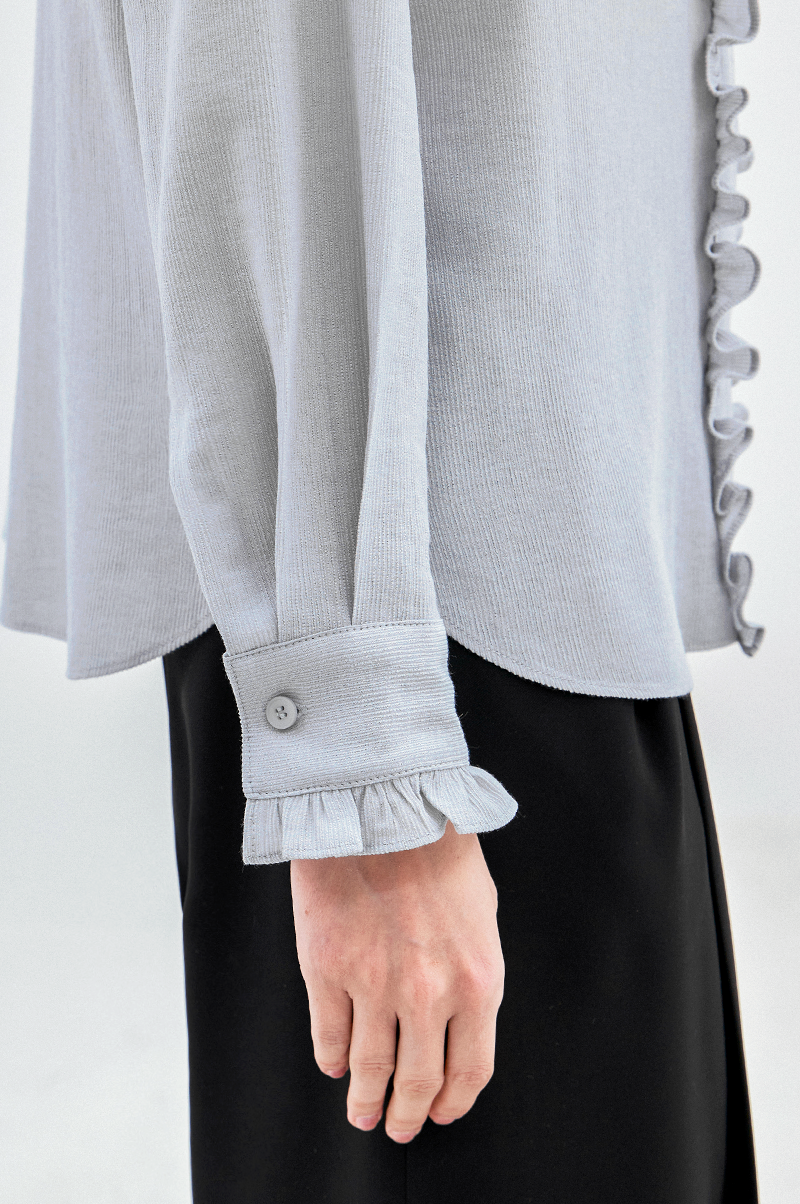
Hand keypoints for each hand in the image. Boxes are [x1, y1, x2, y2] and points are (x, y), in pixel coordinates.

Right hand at [290, 821, 503, 1142]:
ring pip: (369, 1069)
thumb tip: (461, 1011)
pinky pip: (327, 1036)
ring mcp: (374, 986)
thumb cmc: (438, 848)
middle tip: (399, 1127)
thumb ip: (472, 968)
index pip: (471, 1069)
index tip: (442, 1112)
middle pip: (418, 1082)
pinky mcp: (327, 970)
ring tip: (362, 1112)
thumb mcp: (481, 911)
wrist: (383, 805)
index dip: (454, 1101)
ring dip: (366, 1099)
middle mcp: (429, 996)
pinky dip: (330, 1058)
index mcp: (477, 982)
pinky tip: (333, 1063)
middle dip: (409, 1115)